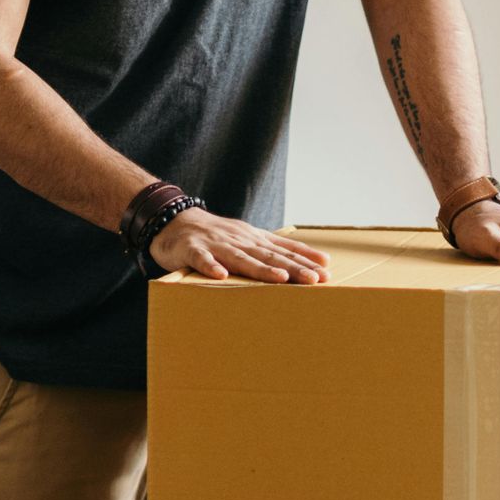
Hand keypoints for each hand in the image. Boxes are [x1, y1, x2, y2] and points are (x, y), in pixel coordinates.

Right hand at [150, 211, 328, 283]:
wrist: (173, 220)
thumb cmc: (214, 235)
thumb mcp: (245, 239)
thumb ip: (269, 249)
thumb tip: (301, 261)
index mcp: (252, 239)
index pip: (283, 250)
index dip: (305, 259)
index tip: (326, 269)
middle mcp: (239, 240)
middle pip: (269, 256)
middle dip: (294, 268)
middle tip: (315, 279)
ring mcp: (216, 244)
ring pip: (241, 258)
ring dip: (261, 269)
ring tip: (281, 278)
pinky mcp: (192, 250)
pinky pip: (201, 259)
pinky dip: (210, 266)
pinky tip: (220, 275)